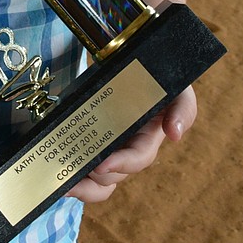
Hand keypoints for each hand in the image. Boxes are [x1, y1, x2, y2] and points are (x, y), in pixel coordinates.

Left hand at [69, 85, 196, 204]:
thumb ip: (183, 107)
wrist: (122, 54)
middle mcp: (128, 148)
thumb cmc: (153, 75)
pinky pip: (83, 172)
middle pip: (115, 174)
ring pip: (99, 181)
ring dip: (83, 188)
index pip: (139, 158)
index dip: (122, 164)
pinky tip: (59, 180)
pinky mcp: (86, 143)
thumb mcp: (175, 87)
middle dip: (96, 177)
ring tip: (64, 184)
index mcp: (148, 136)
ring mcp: (106, 148)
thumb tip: (174, 134)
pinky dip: (73, 181)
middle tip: (75, 170)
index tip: (101, 165)